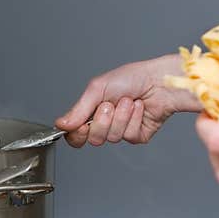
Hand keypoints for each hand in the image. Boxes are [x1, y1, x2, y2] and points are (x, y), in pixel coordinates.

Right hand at [55, 54, 202, 146]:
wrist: (158, 81)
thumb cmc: (131, 78)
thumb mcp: (98, 89)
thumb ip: (78, 109)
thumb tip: (60, 124)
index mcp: (93, 112)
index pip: (76, 135)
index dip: (77, 134)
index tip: (81, 125)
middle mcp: (106, 124)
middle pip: (94, 139)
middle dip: (103, 120)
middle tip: (111, 104)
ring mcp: (122, 131)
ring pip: (112, 138)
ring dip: (121, 116)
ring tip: (129, 101)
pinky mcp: (138, 136)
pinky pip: (129, 136)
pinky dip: (134, 119)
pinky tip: (139, 108)